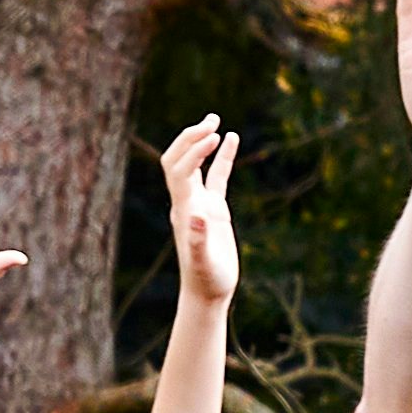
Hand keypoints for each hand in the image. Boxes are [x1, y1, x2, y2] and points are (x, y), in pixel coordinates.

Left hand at [156, 117, 240, 312]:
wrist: (207, 293)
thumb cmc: (205, 280)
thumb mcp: (202, 264)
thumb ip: (198, 242)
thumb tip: (196, 218)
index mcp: (184, 209)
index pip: (181, 170)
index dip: (194, 151)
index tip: (214, 137)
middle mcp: (187, 202)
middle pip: (179, 159)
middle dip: (191, 138)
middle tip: (212, 119)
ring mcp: (200, 203)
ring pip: (196, 164)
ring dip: (202, 141)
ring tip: (217, 120)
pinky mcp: (213, 209)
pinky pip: (216, 176)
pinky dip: (223, 157)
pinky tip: (233, 138)